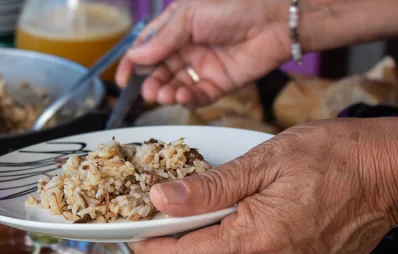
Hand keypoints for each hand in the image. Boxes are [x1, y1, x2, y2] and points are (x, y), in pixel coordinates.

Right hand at [116, 0, 290, 105]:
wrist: (274, 20)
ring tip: (163, 95)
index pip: (148, 48)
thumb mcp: (189, 16)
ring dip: (167, 93)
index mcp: (177, 27)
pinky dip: (187, 98)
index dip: (133, 64)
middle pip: (160, 71)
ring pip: (177, 85)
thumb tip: (136, 57)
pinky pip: (198, 95)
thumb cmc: (234, 6)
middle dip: (152, 83)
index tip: (123, 80)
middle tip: (148, 92)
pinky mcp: (220, 83)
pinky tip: (181, 96)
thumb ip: (163, 39)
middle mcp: (188, 48)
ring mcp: (204, 66)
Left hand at [129, 118, 397, 253]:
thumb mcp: (263, 160)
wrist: (392, 171)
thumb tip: (164, 199)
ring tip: (238, 205)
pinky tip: (270, 217)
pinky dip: (257, 244)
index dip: (156, 250)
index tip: (139, 238)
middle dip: (192, 240)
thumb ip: (210, 187)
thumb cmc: (333, 156)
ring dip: (228, 239)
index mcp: (259, 237)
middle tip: (185, 211)